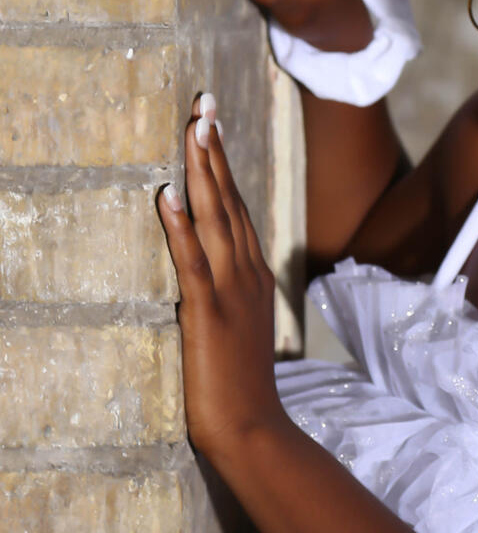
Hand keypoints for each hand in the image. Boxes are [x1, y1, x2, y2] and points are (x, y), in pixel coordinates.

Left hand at [157, 92, 284, 461]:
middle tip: (202, 103)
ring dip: (202, 171)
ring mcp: (230, 291)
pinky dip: (181, 226)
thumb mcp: (240, 327)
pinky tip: (169, 195)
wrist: (254, 428)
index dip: (222, 163)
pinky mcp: (208, 313)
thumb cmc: (240, 385)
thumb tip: (204, 268)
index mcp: (253, 274)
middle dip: (213, 149)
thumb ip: (228, 292)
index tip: (211, 123)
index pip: (236, 206)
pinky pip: (192, 262)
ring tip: (193, 128)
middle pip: (228, 199)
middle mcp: (246, 273)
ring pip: (215, 218)